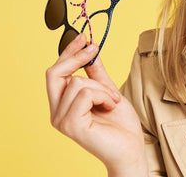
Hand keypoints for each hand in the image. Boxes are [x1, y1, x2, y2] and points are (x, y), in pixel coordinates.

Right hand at [45, 33, 147, 174]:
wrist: (131, 148)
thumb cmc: (120, 124)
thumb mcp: (108, 91)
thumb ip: (96, 74)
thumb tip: (90, 50)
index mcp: (62, 104)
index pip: (56, 72)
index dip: (68, 52)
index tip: (83, 36)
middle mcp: (56, 112)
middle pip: (54, 73)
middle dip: (75, 57)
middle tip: (94, 48)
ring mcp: (61, 120)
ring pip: (77, 82)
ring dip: (102, 87)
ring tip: (112, 101)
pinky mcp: (70, 125)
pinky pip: (85, 93)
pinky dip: (102, 95)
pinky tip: (110, 107)